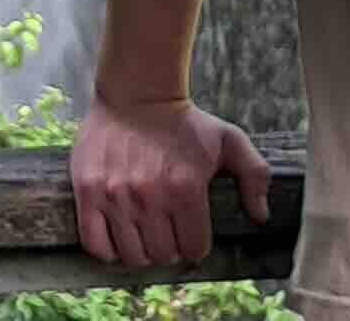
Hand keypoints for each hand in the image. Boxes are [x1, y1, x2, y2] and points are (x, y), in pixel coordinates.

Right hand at [69, 94, 274, 267]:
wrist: (136, 93)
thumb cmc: (185, 122)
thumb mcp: (229, 140)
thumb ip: (254, 176)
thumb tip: (261, 216)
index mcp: (186, 187)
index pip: (194, 248)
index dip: (196, 244)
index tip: (191, 233)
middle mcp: (149, 195)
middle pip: (162, 255)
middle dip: (170, 248)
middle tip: (167, 232)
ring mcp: (115, 194)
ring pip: (132, 255)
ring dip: (142, 251)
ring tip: (145, 234)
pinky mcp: (88, 190)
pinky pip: (95, 244)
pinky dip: (108, 251)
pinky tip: (118, 239)